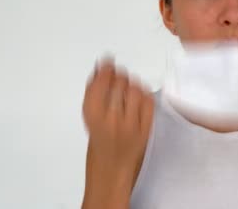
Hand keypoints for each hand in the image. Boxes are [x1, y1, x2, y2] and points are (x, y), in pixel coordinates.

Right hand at [82, 57, 153, 207]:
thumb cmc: (99, 148)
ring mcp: (130, 124)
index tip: (107, 64)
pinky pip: (148, 101)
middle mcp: (112, 119)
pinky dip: (144, 95)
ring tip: (127, 88)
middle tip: (117, 78)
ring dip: (131, 84)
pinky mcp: (145, 129)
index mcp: (92, 116)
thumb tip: (100, 71)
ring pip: (135, 89)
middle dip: (118, 76)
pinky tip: (139, 97)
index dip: (106, 68)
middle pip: (119, 82)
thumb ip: (94, 95)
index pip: (101, 81)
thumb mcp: (90, 120)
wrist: (111, 173)